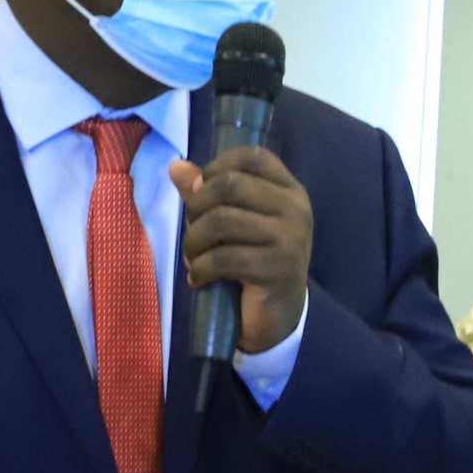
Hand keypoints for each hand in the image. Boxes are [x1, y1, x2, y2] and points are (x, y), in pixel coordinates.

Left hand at [172, 144, 311, 352]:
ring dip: (194, 242)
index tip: (202, 190)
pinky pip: (223, 258)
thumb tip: (176, 167)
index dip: (218, 166)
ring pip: (221, 221)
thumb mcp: (234, 222)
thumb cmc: (254, 262)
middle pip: (230, 184)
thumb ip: (208, 192)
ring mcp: (290, 240)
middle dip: (198, 206)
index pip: (253, 157)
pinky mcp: (276, 270)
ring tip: (193, 258)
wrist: (279, 316)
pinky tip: (199, 278)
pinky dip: (200, 269)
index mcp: (289, 191)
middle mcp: (295, 210)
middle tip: (194, 231)